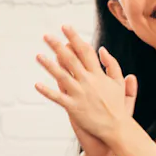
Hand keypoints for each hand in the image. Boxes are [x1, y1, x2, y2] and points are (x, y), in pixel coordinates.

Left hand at [35, 25, 137, 144]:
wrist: (116, 128)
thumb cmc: (117, 105)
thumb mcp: (119, 82)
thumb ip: (112, 64)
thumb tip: (102, 49)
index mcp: (98, 74)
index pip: (84, 50)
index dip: (74, 38)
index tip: (65, 27)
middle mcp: (88, 81)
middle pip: (70, 59)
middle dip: (58, 46)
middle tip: (46, 35)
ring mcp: (80, 94)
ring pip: (61, 76)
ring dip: (49, 65)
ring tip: (38, 55)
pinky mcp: (73, 108)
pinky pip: (58, 98)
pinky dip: (47, 91)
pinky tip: (37, 85)